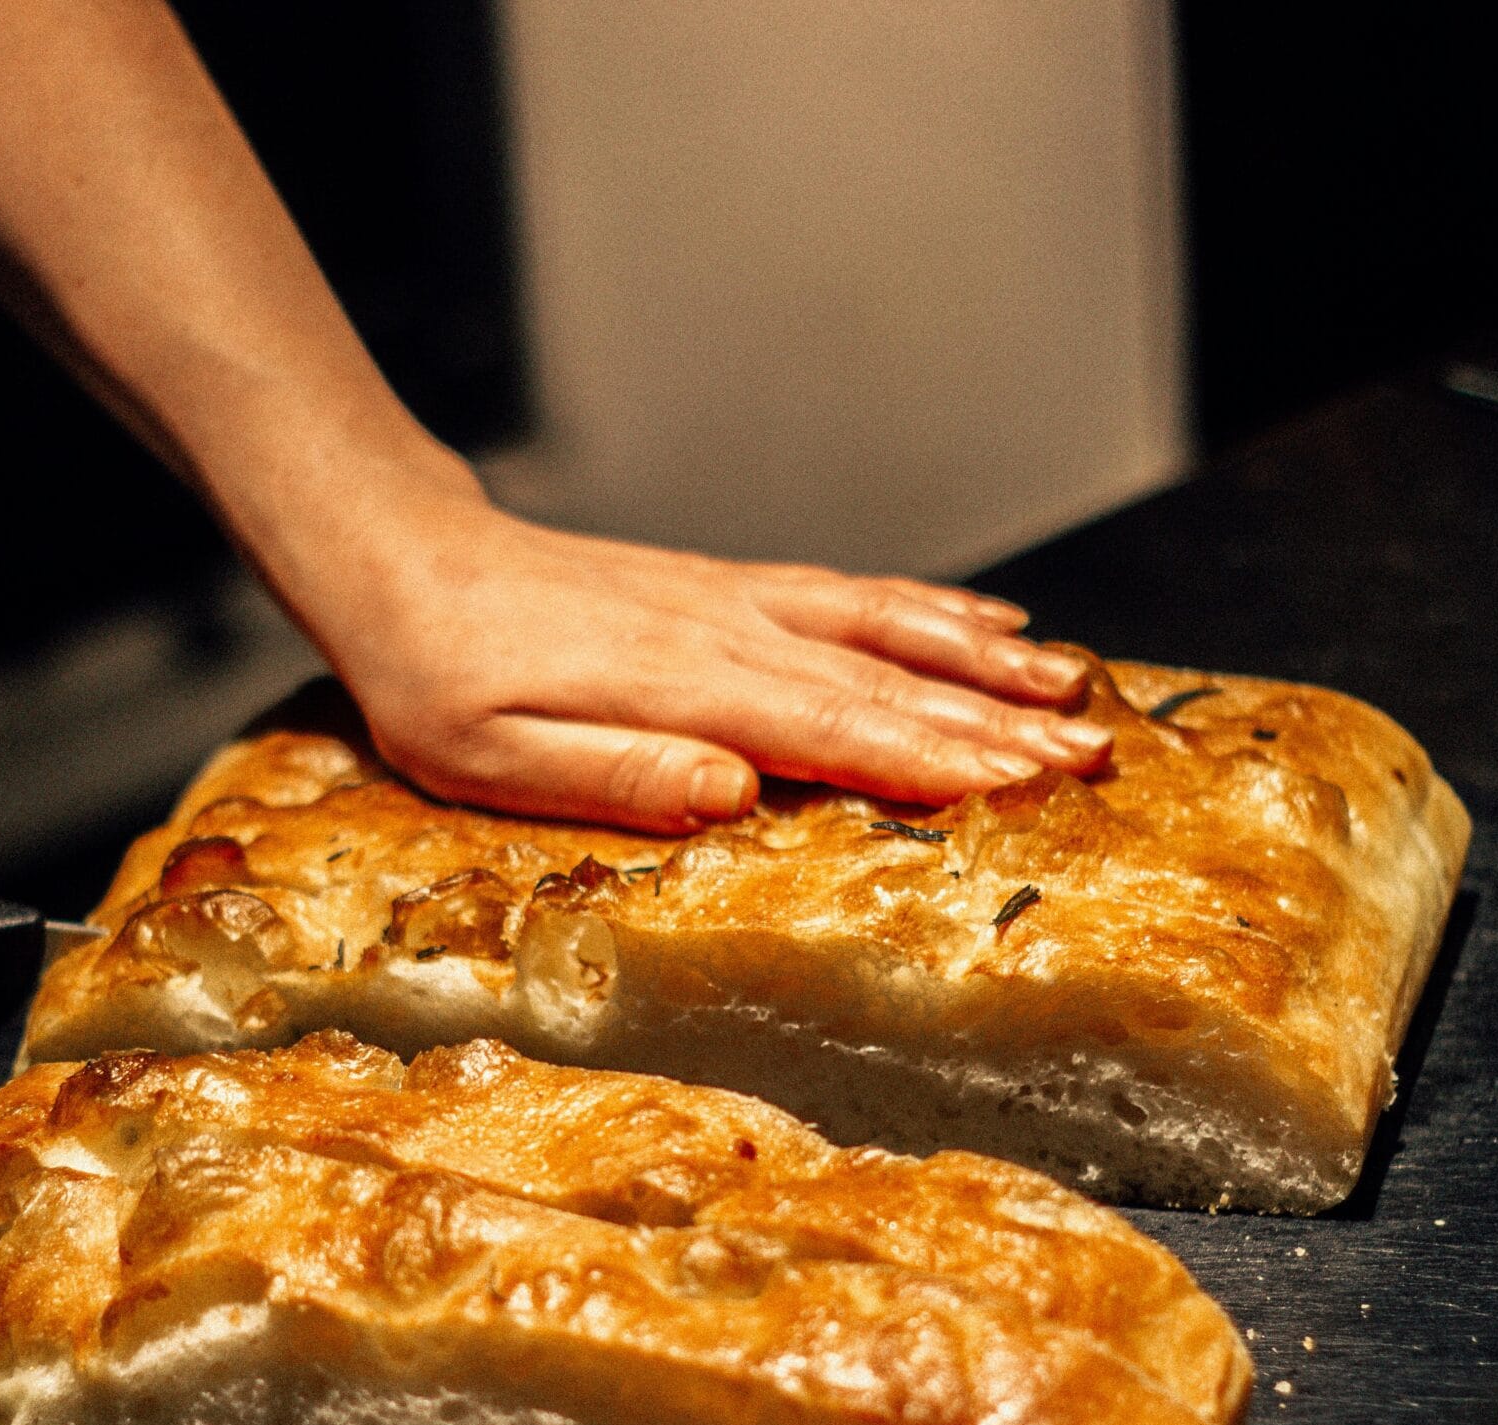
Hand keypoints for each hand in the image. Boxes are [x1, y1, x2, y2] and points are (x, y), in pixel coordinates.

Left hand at [275, 479, 1111, 832]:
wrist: (403, 562)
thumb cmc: (435, 677)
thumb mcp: (490, 754)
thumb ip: (614, 773)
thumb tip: (732, 789)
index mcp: (679, 687)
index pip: (833, 730)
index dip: (935, 760)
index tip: (1026, 784)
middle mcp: (727, 633)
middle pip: (884, 681)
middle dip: (996, 722)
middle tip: (1094, 755)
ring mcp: (735, 601)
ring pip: (884, 628)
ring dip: (984, 661)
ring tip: (1077, 687)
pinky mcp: (727, 589)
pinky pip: (849, 593)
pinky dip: (927, 607)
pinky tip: (985, 620)